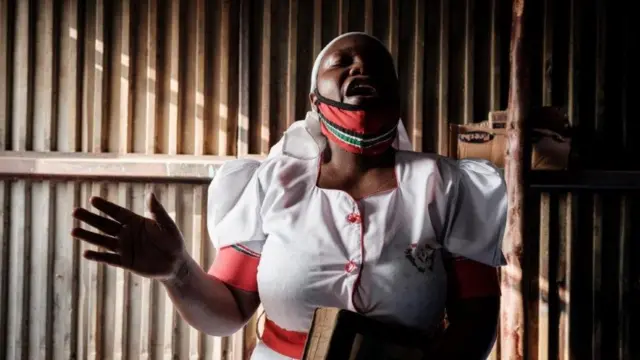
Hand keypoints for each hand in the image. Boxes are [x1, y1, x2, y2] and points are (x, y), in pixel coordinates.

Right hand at [72, 193, 186, 279]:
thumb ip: (157, 211)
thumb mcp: (166, 224)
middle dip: (90, 218)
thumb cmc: (173, 240)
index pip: (117, 212)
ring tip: (73, 231)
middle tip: (75, 211)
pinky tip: (86, 253)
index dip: (105, 206)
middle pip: (105, 224)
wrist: (176, 263)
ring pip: (103, 241)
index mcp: (135, 222)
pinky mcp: (125, 262)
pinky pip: (109, 259)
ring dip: (88, 236)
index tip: (92, 199)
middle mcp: (127, 233)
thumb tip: (150, 193)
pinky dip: (98, 257)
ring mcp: (124, 248)